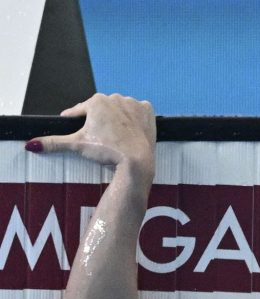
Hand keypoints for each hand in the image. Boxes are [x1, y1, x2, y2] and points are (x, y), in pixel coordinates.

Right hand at [26, 93, 155, 172]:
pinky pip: (139, 111)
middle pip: (101, 109)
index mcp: (96, 101)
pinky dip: (135, 118)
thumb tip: (31, 145)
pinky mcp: (148, 110)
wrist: (136, 159)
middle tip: (99, 134)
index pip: (80, 110)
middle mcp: (115, 97)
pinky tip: (131, 128)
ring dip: (117, 117)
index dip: (74, 118)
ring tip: (115, 133)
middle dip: (98, 120)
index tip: (71, 122)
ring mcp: (133, 103)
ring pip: (120, 109)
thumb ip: (54, 142)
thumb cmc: (107, 150)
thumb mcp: (77, 145)